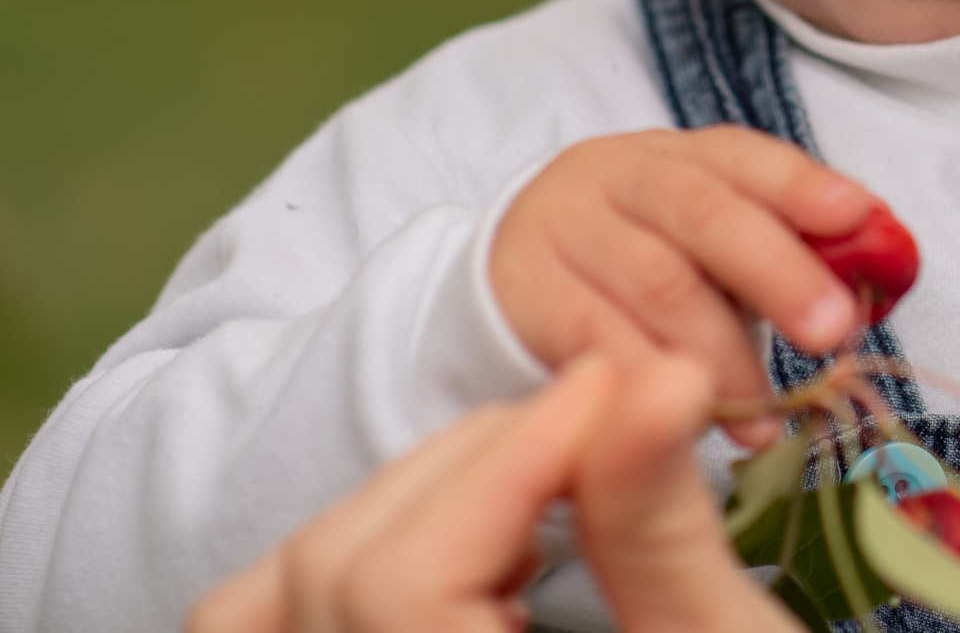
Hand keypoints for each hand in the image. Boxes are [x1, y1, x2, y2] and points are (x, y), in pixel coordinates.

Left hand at [188, 353, 797, 632]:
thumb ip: (660, 534)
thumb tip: (656, 378)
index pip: (400, 590)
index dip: (506, 462)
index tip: (616, 388)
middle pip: (338, 574)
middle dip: (474, 463)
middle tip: (602, 420)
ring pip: (282, 598)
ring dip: (408, 501)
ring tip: (532, 482)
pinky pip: (273, 627)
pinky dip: (344, 561)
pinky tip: (454, 543)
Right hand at [490, 128, 876, 444]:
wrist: (515, 261)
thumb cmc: (647, 253)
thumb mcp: (711, 236)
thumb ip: (789, 244)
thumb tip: (884, 268)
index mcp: (679, 153)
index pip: (745, 157)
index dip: (802, 185)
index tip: (857, 215)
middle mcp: (619, 177)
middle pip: (703, 215)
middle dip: (777, 272)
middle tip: (832, 331)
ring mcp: (567, 231)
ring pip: (654, 284)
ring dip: (721, 353)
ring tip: (767, 412)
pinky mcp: (527, 295)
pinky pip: (592, 340)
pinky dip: (648, 381)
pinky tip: (690, 418)